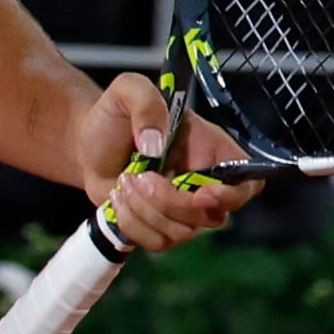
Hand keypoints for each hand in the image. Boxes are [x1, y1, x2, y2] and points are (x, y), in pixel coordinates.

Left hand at [70, 72, 261, 251]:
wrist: (86, 144)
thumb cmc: (115, 117)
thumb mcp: (127, 91)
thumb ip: (145, 102)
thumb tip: (156, 144)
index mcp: (213, 153)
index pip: (247, 184)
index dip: (232, 196)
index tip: (200, 193)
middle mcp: (205, 186)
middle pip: (212, 216)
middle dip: (170, 202)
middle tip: (138, 175)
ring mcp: (184, 212)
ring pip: (181, 232)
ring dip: (145, 210)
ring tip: (123, 181)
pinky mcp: (159, 228)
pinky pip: (156, 243)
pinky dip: (132, 224)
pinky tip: (117, 199)